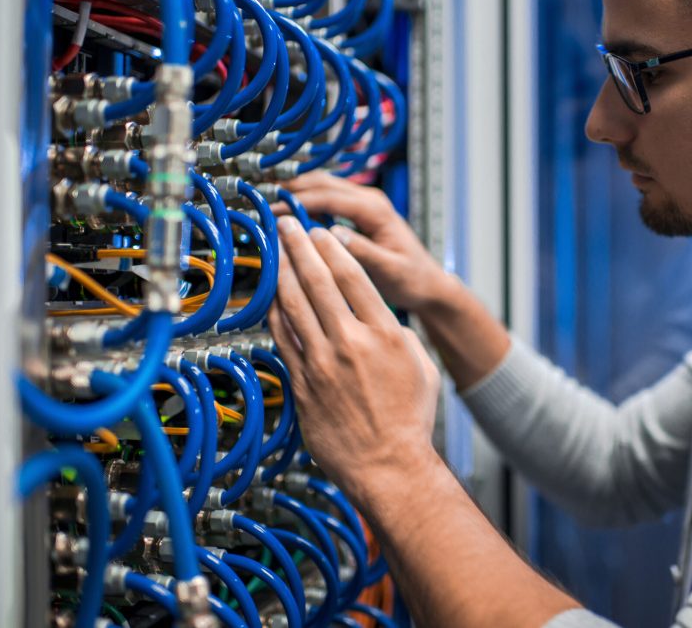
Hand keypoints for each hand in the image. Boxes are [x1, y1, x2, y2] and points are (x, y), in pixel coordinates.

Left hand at [268, 217, 441, 496]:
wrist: (389, 466)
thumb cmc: (409, 421)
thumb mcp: (421, 367)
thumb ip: (399, 334)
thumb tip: (380, 320)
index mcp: (386, 333)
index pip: (354, 276)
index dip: (332, 248)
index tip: (320, 232)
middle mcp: (352, 342)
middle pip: (319, 281)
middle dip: (299, 246)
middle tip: (287, 225)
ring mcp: (323, 362)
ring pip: (294, 304)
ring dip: (282, 271)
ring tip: (274, 250)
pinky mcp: (303, 383)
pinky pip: (282, 338)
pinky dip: (274, 311)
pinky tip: (270, 295)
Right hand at [277, 172, 451, 312]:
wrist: (428, 283)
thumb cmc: (413, 278)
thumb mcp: (390, 270)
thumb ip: (364, 252)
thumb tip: (333, 236)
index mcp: (376, 210)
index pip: (329, 197)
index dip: (298, 201)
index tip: (273, 211)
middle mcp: (370, 200)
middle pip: (322, 183)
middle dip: (291, 189)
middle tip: (261, 201)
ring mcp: (364, 204)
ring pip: (323, 187)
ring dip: (295, 191)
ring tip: (267, 203)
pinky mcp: (358, 213)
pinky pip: (327, 200)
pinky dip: (306, 201)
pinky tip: (288, 214)